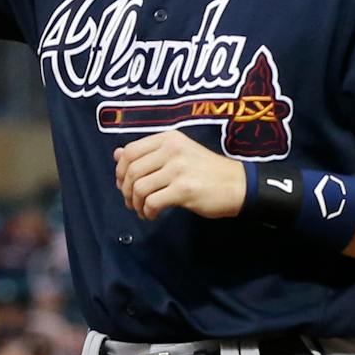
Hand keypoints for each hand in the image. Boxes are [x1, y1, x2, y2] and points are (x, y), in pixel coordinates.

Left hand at [113, 130, 245, 221]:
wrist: (238, 185)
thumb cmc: (206, 170)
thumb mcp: (178, 154)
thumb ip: (148, 153)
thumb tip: (116, 154)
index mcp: (169, 139)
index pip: (130, 151)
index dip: (120, 170)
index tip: (123, 183)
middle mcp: (172, 150)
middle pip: (132, 171)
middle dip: (125, 190)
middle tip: (131, 201)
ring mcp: (178, 169)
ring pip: (139, 188)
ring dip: (135, 203)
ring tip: (142, 209)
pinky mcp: (184, 189)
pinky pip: (152, 202)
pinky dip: (147, 212)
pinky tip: (152, 215)